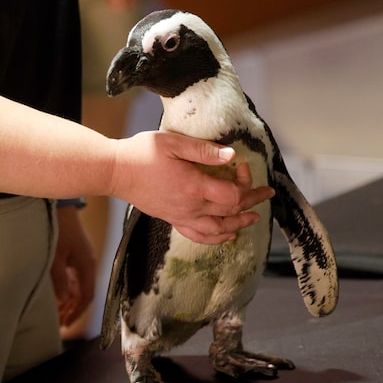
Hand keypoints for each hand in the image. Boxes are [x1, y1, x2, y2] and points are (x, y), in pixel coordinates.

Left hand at [50, 206, 95, 326]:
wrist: (62, 207)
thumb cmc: (60, 229)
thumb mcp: (56, 257)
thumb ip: (60, 280)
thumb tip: (65, 300)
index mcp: (87, 265)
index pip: (87, 296)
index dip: (78, 313)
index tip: (66, 324)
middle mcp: (88, 263)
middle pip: (84, 293)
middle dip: (73, 310)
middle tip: (61, 323)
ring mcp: (83, 258)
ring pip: (80, 286)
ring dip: (70, 300)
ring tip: (58, 312)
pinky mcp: (77, 253)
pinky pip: (76, 277)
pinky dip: (69, 288)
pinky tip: (59, 293)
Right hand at [111, 131, 274, 243]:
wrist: (116, 172)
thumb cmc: (142, 153)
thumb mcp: (174, 144)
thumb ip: (204, 151)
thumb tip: (231, 155)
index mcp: (194, 187)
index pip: (232, 193)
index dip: (245, 182)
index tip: (242, 166)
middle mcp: (191, 207)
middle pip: (231, 211)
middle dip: (252, 202)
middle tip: (267, 194)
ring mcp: (181, 216)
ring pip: (218, 229)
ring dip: (239, 224)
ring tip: (253, 218)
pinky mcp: (172, 219)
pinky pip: (198, 235)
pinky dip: (215, 238)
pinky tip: (225, 236)